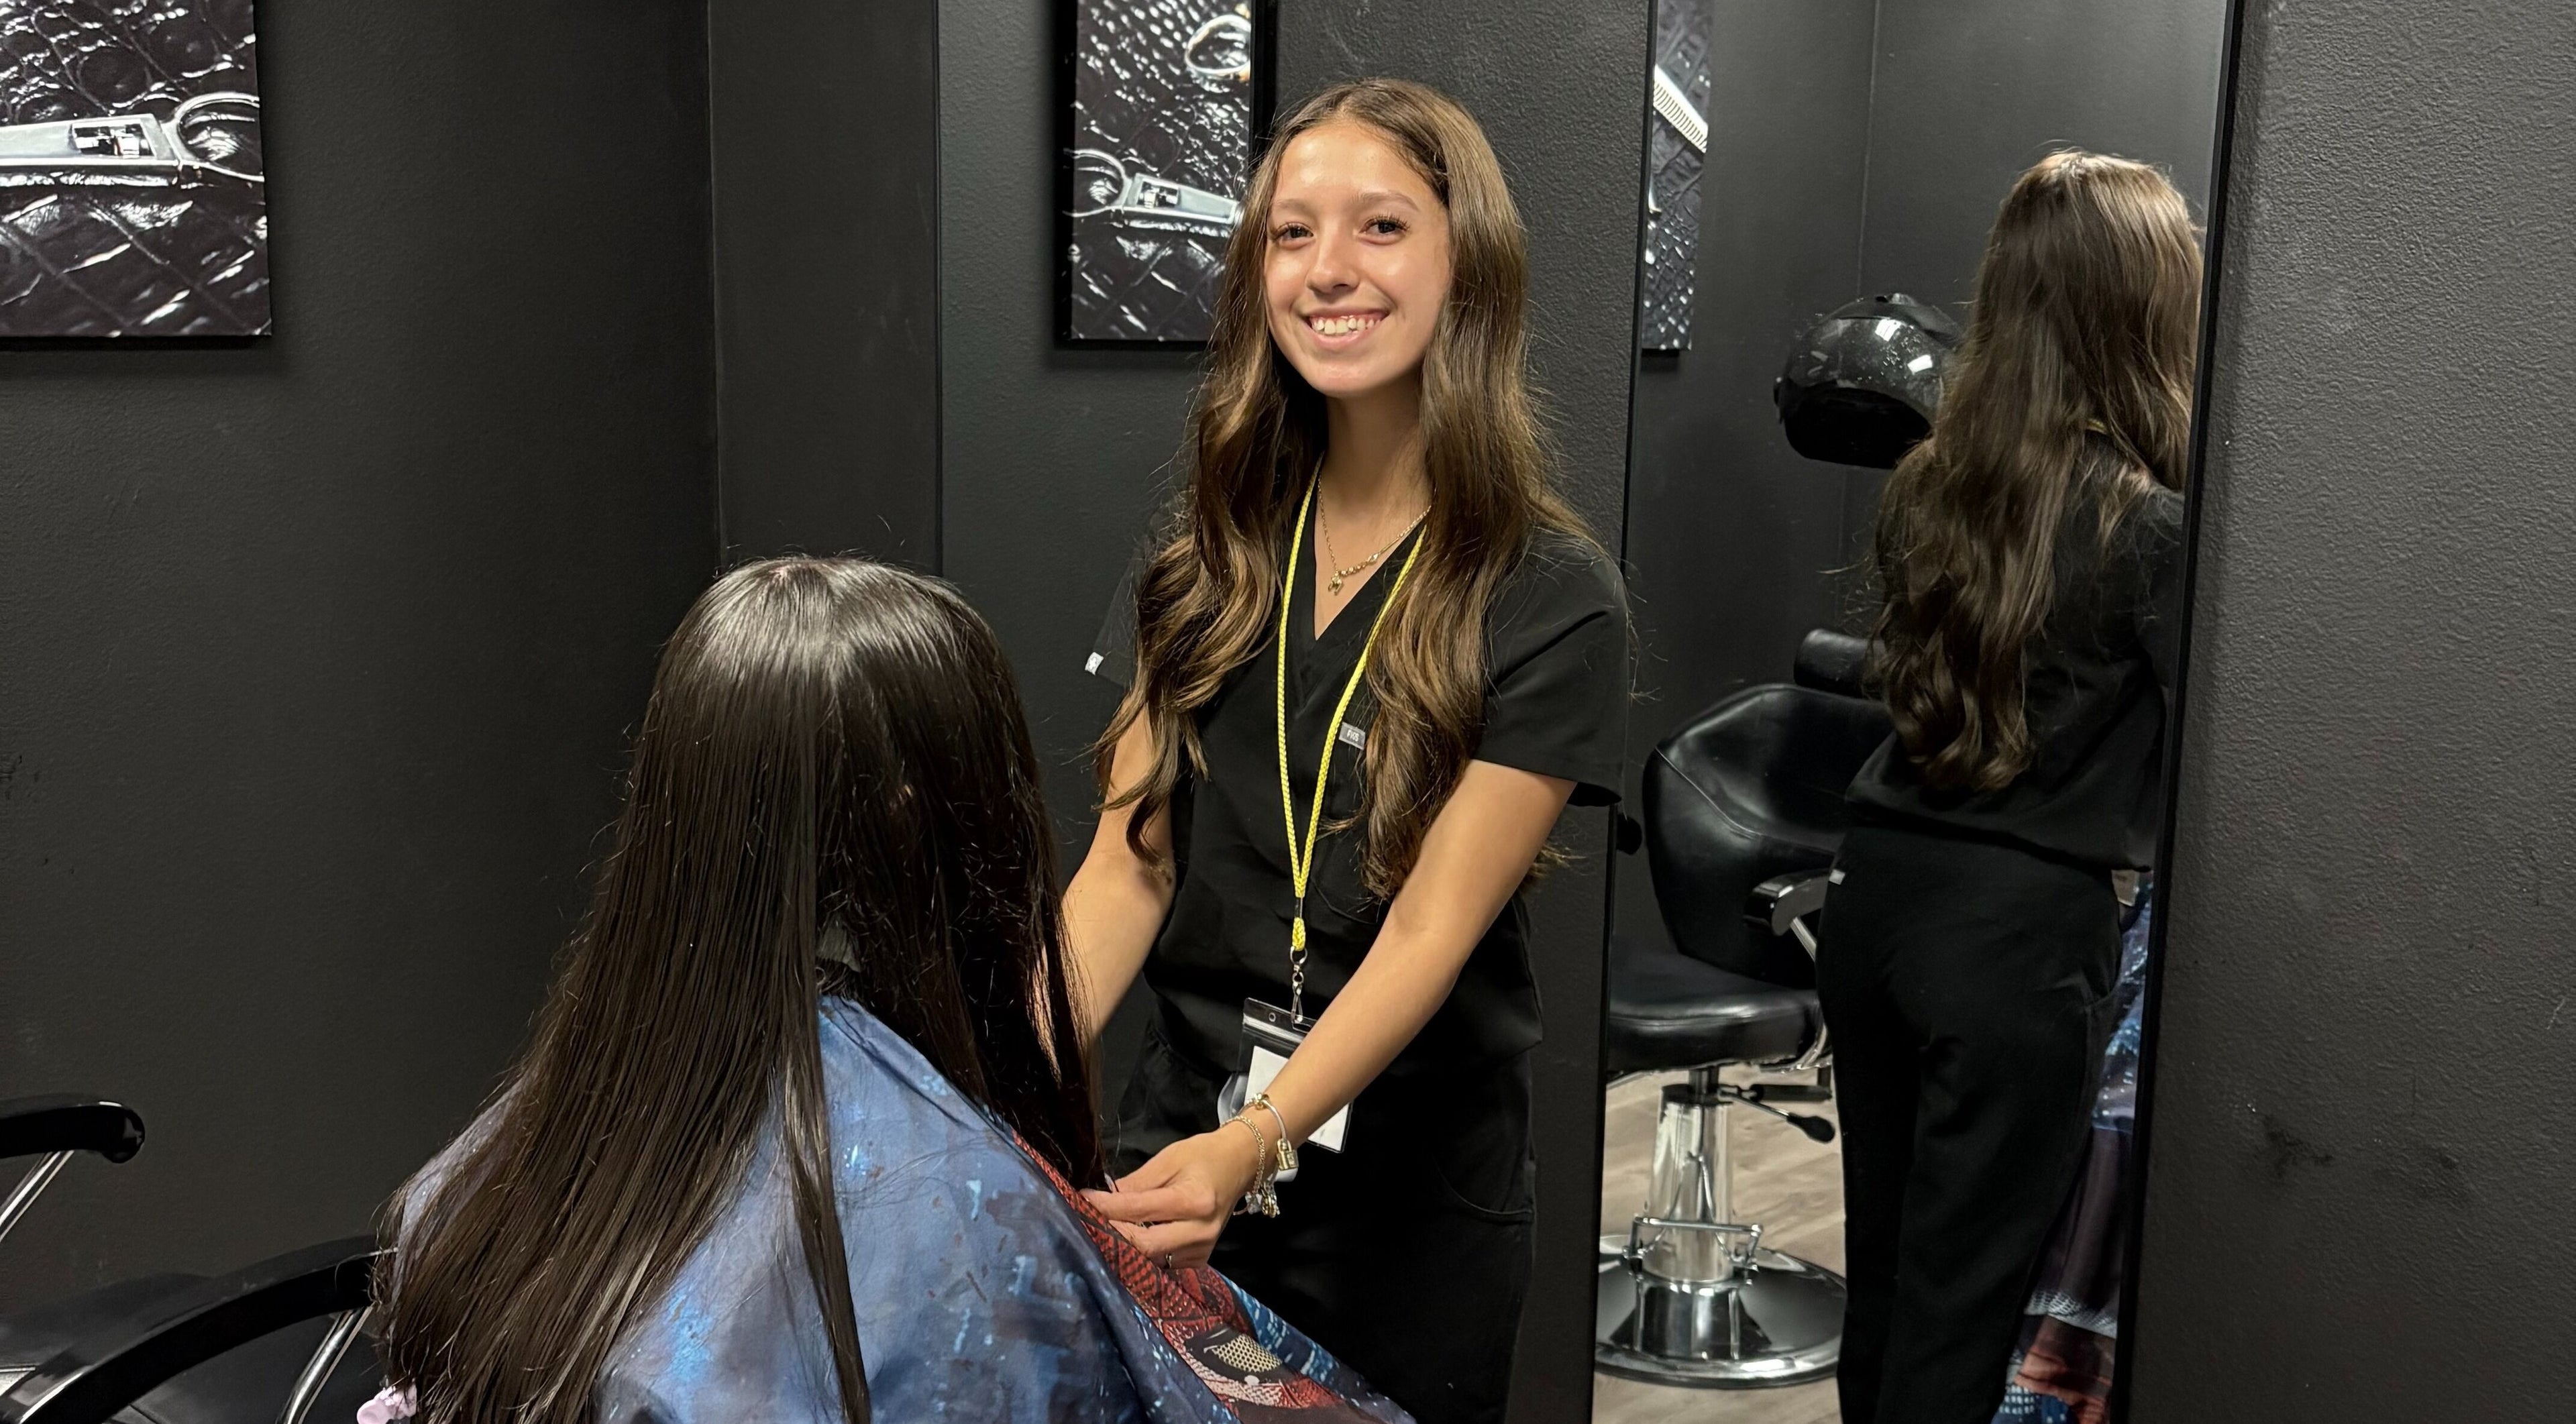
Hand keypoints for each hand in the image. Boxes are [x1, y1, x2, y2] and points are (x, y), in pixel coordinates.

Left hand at [1082, 1123, 1263, 1269]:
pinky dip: (1142, 1253)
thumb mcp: (1168, 1159)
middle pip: (1144, 1246)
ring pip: (1150, 1258)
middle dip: (1112, 1234)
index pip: (1139, 1210)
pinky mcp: (1199, 1260)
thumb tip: (1100, 1199)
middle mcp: (1200, 1230)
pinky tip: (1128, 1239)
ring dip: (1124, 1246)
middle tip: (1086, 1222)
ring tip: (1102, 1229)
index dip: (1106, 1207)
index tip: (1081, 1200)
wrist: (1239, 1166)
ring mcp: (1202, 1250)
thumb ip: (1136, 1183)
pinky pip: (1161, 1263)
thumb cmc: (1202, 1157)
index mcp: (1194, 1200)